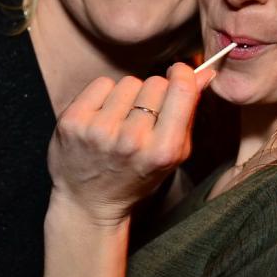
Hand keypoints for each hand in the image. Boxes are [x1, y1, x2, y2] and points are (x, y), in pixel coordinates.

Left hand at [46, 63, 214, 225]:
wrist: (88, 203)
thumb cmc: (137, 175)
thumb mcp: (173, 154)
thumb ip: (189, 112)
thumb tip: (203, 73)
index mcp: (162, 151)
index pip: (181, 89)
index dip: (183, 74)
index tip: (179, 74)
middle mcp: (131, 140)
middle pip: (155, 83)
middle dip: (154, 93)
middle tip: (144, 117)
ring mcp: (98, 130)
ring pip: (128, 82)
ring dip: (128, 96)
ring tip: (121, 120)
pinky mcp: (73, 121)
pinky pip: (102, 83)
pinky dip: (104, 95)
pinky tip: (102, 117)